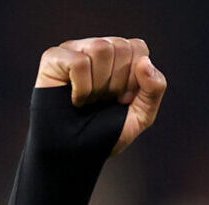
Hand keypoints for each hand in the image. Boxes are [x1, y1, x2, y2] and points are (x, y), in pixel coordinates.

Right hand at [35, 36, 166, 154]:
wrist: (76, 154)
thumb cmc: (106, 134)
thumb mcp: (141, 116)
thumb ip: (154, 89)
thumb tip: (145, 62)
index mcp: (119, 58)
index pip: (138, 47)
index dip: (135, 78)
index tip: (123, 99)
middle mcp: (96, 48)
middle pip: (119, 46)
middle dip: (117, 83)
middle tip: (103, 101)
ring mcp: (74, 50)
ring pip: (100, 48)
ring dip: (99, 85)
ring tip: (89, 99)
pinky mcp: (53, 57)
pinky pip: (79, 61)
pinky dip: (82, 88)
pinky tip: (75, 100)